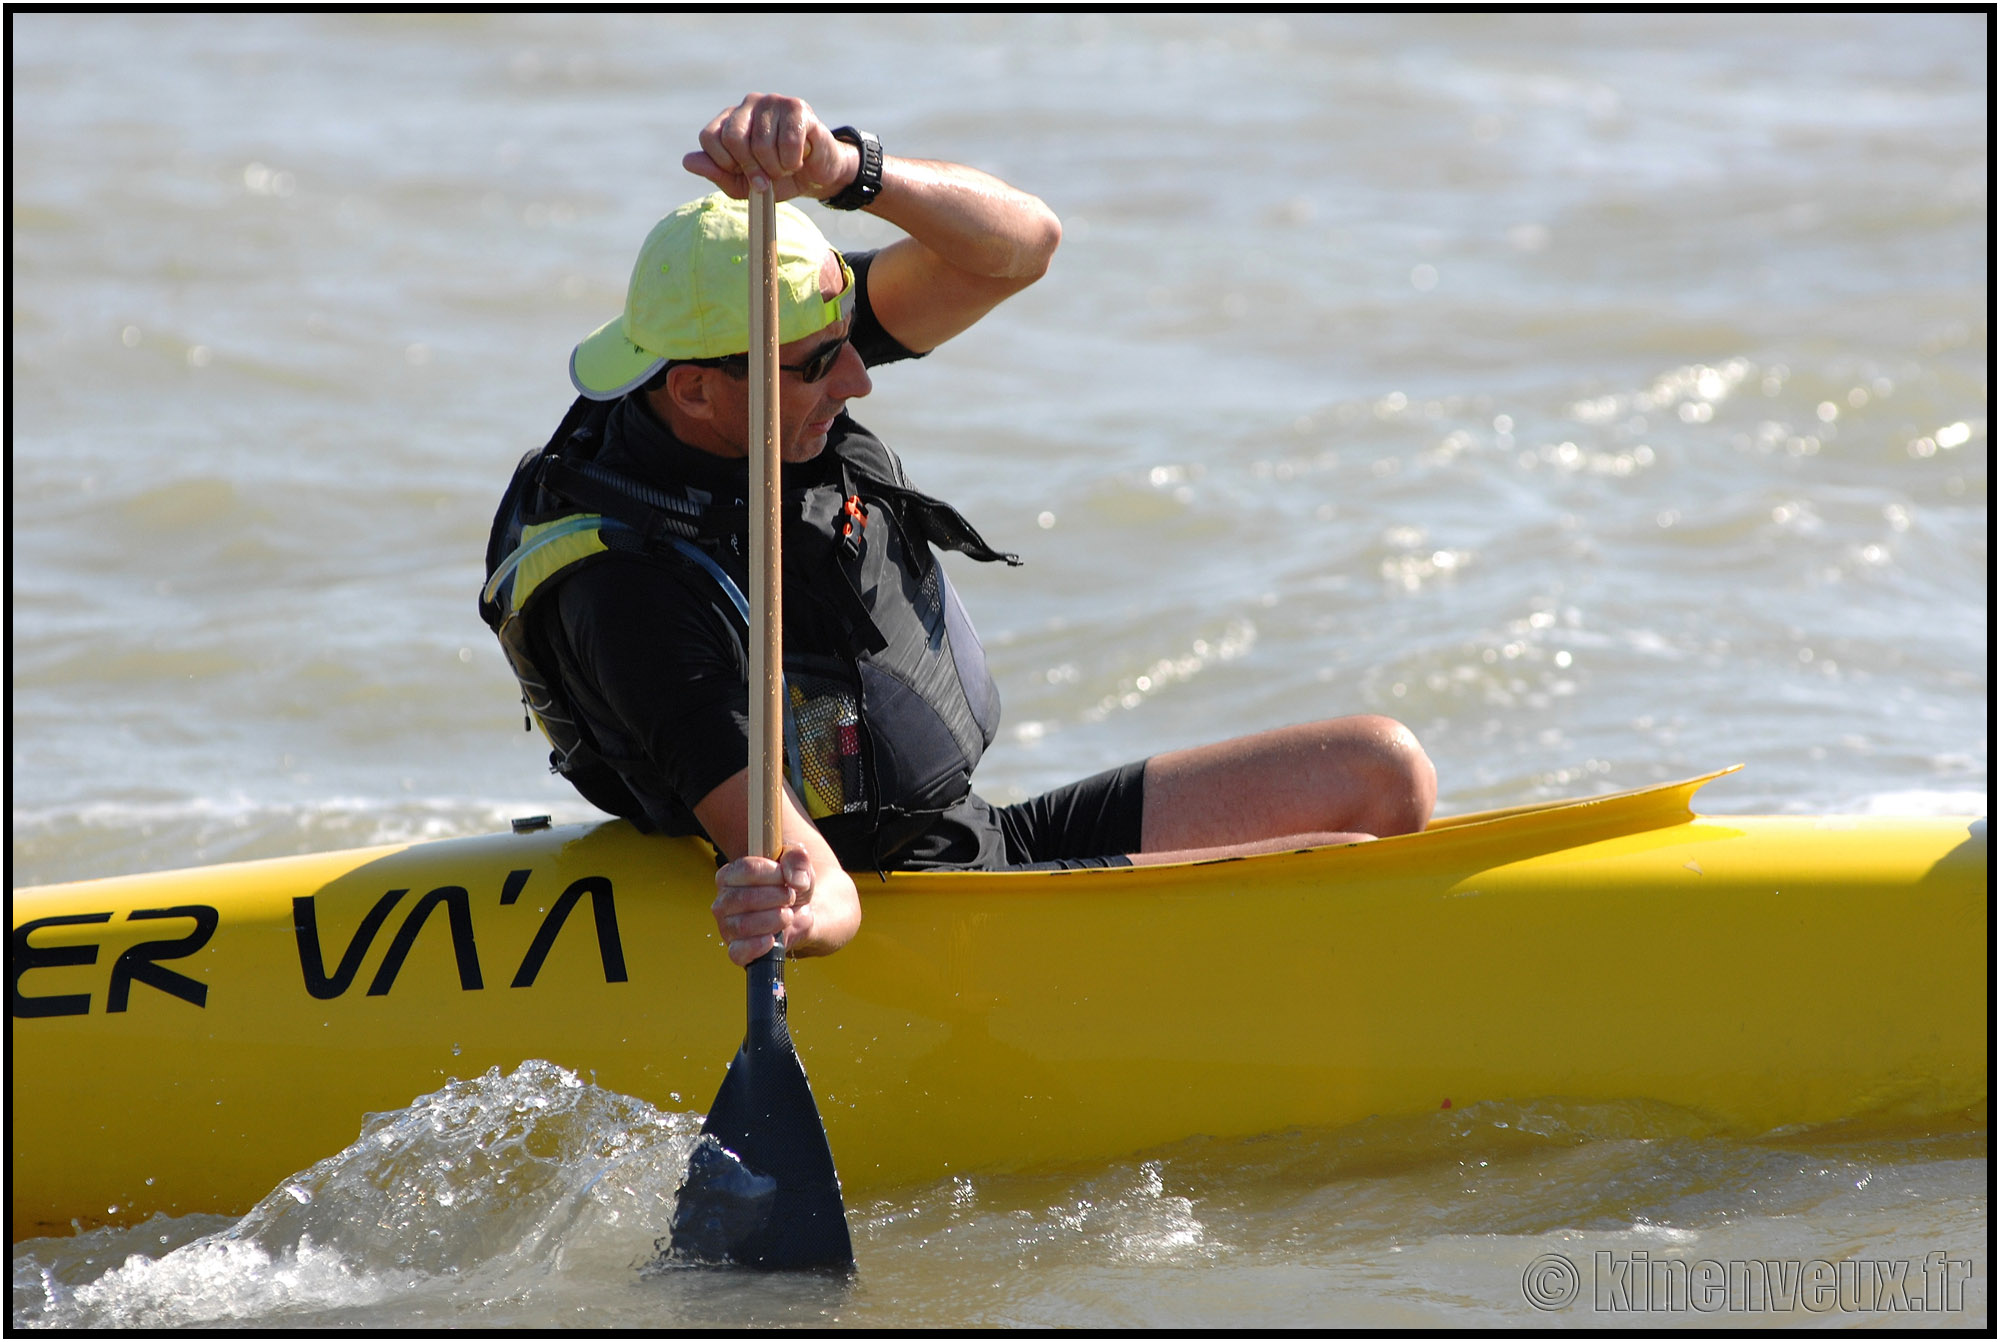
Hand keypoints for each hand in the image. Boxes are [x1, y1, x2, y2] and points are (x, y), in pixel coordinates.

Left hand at [683, 93, 858, 202]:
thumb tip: (687, 161)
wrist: (817, 176)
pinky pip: (787, 141)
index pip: (709, 137)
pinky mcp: (797, 107)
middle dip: (751, 168)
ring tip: (786, 166)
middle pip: (733, 138)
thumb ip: (716, 173)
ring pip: (762, 144)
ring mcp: (773, 101)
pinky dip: (793, 160)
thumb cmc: (778, 178)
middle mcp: (748, 104)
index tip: (743, 175)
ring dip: (777, 168)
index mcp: (730, 119)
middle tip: (768, 178)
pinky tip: (800, 158)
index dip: (724, 164)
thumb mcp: (742, 185)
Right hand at [712, 842, 816, 965]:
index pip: (746, 869)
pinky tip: (772, 939)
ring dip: (774, 920)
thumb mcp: (798, 864)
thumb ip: (798, 859)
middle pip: (744, 898)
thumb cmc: (789, 883)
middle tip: (790, 897)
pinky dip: (756, 947)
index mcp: (731, 874)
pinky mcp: (736, 949)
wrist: (799, 911)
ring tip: (787, 915)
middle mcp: (723, 901)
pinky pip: (737, 952)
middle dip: (776, 897)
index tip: (787, 878)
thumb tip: (796, 879)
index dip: (773, 874)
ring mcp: (727, 926)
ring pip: (743, 925)